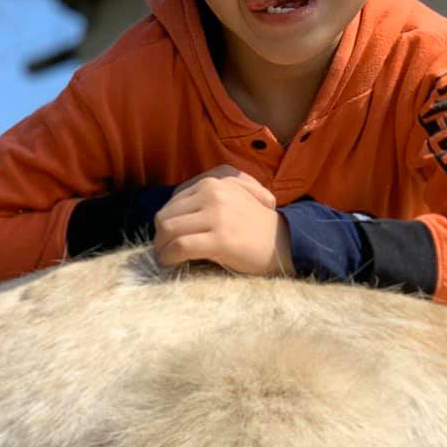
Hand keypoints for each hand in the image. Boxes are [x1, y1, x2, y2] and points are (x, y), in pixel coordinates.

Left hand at [153, 165, 291, 275]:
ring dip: (162, 248)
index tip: (169, 238)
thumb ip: (206, 197)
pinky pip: (181, 246)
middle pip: (166, 215)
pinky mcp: (220, 238)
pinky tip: (172, 264)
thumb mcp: (233, 197)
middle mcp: (213, 192)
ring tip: (167, 259)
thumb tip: (170, 216)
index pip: (173, 201)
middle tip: (164, 251)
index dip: (166, 222)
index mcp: (214, 181)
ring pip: (168, 229)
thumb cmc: (256, 225)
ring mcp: (217, 214)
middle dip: (160, 236)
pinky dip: (170, 257)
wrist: (286, 242)